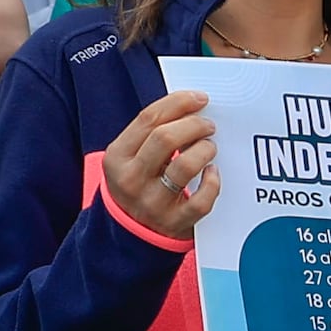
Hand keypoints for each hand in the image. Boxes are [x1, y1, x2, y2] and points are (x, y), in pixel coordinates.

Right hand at [103, 86, 217, 240]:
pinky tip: (213, 173)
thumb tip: (190, 106)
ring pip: (185, 166)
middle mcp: (131, 180)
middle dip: (193, 125)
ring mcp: (152, 203)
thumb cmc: (138, 182)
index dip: (178, 103)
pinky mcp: (174, 223)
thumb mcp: (130, 157)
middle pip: (165, 139)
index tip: (199, 98)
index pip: (148, 119)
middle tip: (207, 125)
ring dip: (204, 150)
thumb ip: (152, 133)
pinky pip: (201, 200)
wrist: (130, 231)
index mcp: (117, 157)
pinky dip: (212, 182)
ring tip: (210, 146)